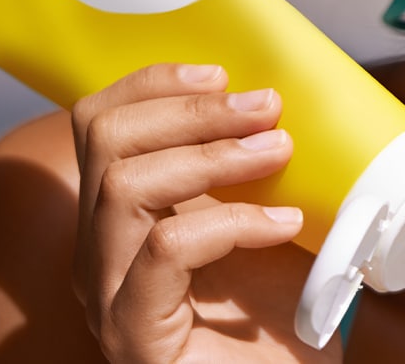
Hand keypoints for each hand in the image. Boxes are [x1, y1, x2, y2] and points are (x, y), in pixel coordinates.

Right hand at [70, 64, 332, 362]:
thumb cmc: (281, 327)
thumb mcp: (278, 229)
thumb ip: (272, 174)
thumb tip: (304, 104)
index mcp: (124, 220)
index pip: (101, 125)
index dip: (154, 84)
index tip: (223, 69)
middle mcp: (99, 254)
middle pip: (104, 141)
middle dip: (189, 108)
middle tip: (266, 106)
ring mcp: (108, 296)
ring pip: (122, 187)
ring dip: (211, 155)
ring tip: (278, 152)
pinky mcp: (132, 334)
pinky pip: (166, 250)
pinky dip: (232, 222)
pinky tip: (284, 224)